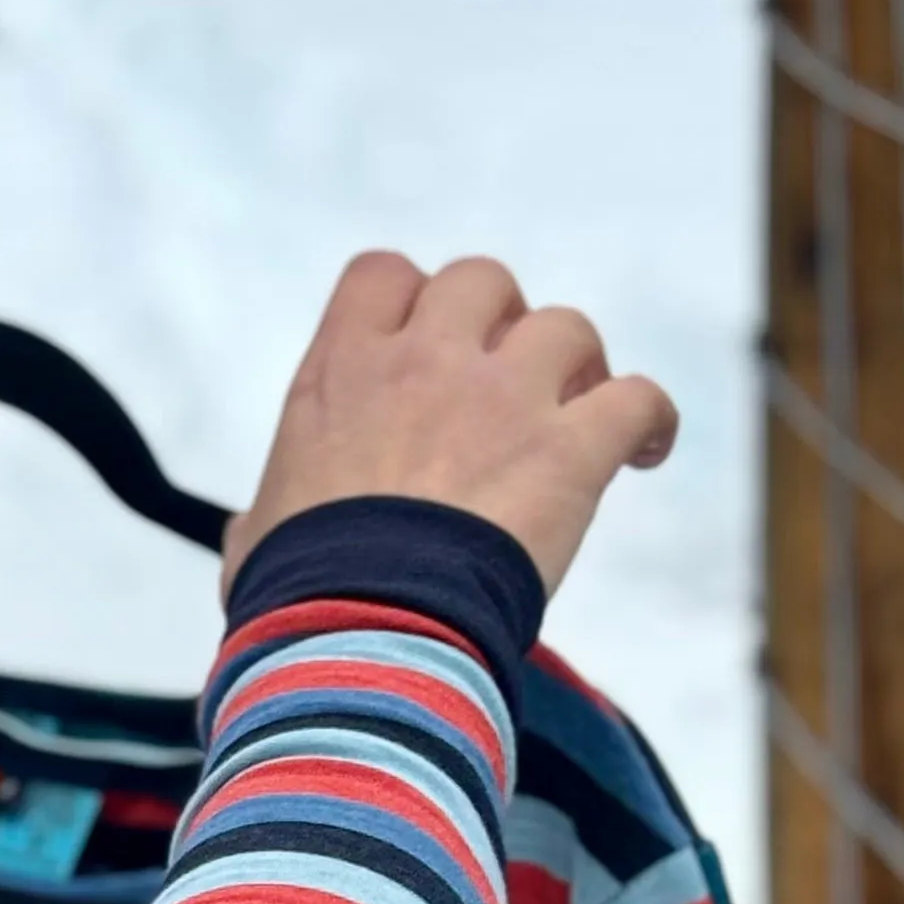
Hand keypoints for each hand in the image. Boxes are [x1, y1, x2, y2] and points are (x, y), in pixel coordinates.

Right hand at [223, 253, 678, 601]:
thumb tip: (255, 533)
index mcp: (339, 374)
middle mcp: (420, 363)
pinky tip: (643, 454)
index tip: (425, 349)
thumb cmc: (296, 590)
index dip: (413, 303)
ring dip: (578, 366)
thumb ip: (270, 507)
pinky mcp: (569, 448)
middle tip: (506, 384)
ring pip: (567, 326)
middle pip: (481, 279)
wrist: (359, 626)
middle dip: (501, 322)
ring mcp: (500, 398)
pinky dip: (648, 421)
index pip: (382, 277)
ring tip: (578, 417)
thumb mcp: (258, 528)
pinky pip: (638, 398)